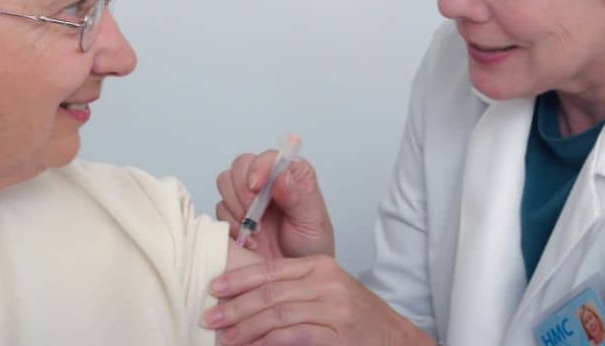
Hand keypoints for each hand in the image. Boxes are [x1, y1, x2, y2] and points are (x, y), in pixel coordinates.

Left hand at [203, 256, 433, 345]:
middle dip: (235, 306)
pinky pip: (293, 336)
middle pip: (270, 292)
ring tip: (224, 338)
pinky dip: (268, 343)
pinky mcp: (339, 334)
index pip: (270, 269)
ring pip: (278, 314)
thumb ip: (292, 288)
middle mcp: (327, 282)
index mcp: (320, 265)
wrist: (394, 337)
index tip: (214, 288)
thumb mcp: (325, 290)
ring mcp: (335, 308)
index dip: (239, 279)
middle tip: (210, 317)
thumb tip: (246, 298)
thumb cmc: (355, 316)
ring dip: (246, 328)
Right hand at [216, 150, 334, 258]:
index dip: (259, 167)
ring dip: (236, 206)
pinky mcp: (233, 214)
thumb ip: (298, 198)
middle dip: (243, 189)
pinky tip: (250, 239)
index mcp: (291, 174)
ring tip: (256, 229)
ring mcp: (248, 197)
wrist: (295, 278)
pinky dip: (232, 224)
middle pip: (241, 165)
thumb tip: (282, 175)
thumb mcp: (313, 222)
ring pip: (225, 182)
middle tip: (254, 213)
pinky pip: (220, 209)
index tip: (257, 186)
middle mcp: (268, 181)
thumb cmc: (311, 246)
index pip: (268, 157)